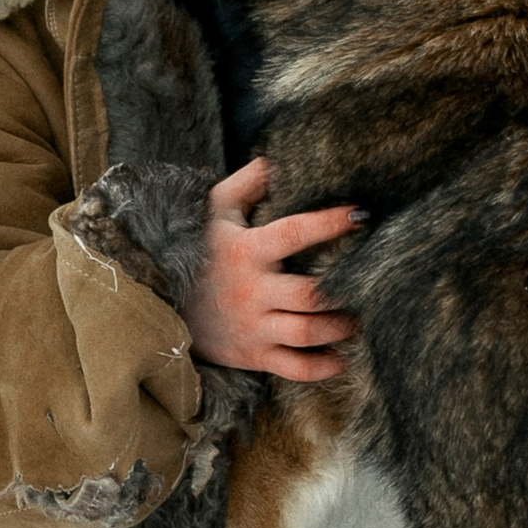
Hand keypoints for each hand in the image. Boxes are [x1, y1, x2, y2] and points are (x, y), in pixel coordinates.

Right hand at [181, 158, 363, 379]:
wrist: (159, 302)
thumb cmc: (197, 249)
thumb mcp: (214, 210)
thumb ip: (246, 183)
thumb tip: (276, 159)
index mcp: (246, 251)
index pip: (295, 233)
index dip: (330, 223)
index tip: (361, 215)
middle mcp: (252, 291)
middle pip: (308, 295)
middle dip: (343, 291)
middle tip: (368, 282)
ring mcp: (253, 326)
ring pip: (306, 332)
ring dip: (339, 327)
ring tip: (359, 318)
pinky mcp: (252, 355)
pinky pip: (294, 368)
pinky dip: (323, 367)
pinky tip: (342, 358)